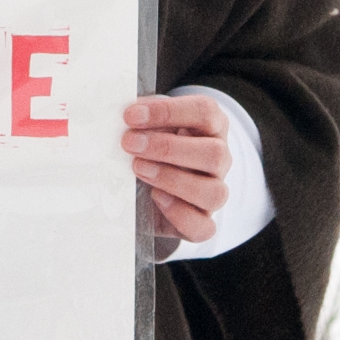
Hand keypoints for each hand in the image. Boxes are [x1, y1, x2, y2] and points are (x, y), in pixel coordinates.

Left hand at [121, 93, 228, 255]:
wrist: (148, 190)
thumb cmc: (150, 148)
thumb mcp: (147, 128)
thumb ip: (141, 120)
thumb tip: (120, 115)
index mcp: (211, 127)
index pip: (205, 112)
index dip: (169, 112)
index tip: (131, 115)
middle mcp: (219, 160)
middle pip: (214, 153)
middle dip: (168, 148)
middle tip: (130, 144)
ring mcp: (215, 192)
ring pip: (215, 192)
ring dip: (173, 180)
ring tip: (138, 169)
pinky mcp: (203, 222)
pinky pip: (205, 227)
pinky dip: (180, 214)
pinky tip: (155, 198)